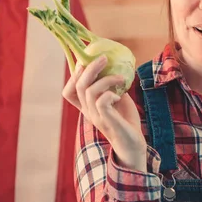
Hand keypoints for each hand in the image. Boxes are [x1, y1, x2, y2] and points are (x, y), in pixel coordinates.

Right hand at [62, 55, 146, 171]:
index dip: (73, 76)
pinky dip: (110, 93)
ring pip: (89, 91)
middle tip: (104, 57)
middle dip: (90, 68)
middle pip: (78, 86)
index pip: (68, 92)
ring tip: (121, 78)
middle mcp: (88, 111)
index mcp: (87, 106)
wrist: (133, 143)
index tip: (85, 62)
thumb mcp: (117, 98)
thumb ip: (112, 86)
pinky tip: (119, 95)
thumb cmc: (125, 120)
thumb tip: (116, 66)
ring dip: (106, 79)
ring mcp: (96, 116)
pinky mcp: (108, 120)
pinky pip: (101, 101)